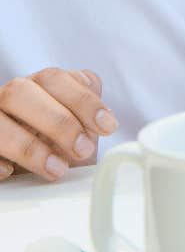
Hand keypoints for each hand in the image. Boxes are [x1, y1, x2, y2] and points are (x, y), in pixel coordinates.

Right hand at [0, 68, 117, 181]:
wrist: (33, 165)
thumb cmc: (57, 141)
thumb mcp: (78, 123)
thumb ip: (87, 110)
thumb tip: (101, 117)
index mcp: (36, 84)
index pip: (55, 79)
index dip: (83, 100)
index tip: (108, 126)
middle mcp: (9, 97)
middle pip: (21, 93)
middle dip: (58, 121)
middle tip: (83, 149)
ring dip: (30, 147)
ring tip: (57, 169)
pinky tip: (12, 172)